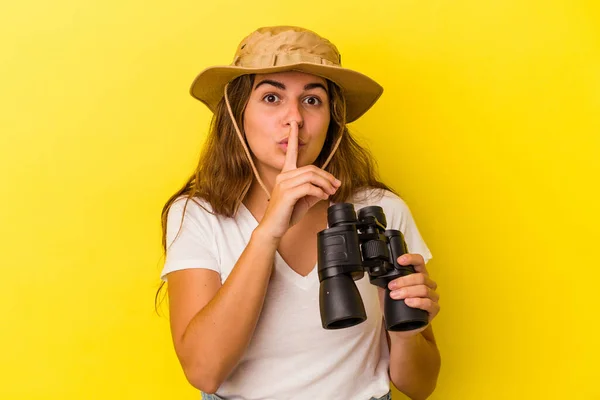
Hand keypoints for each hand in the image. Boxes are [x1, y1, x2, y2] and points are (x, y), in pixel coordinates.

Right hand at [258, 121, 340, 239]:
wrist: (272, 228)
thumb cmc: (285, 215)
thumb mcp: (303, 201)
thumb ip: (313, 192)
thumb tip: (326, 189)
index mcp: (285, 175)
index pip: (290, 152)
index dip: (292, 137)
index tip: (294, 124)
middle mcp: (283, 176)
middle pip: (311, 168)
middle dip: (327, 176)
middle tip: (336, 186)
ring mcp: (284, 184)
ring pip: (311, 176)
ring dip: (325, 184)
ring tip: (331, 192)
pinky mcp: (287, 193)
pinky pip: (309, 187)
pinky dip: (320, 191)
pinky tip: (323, 197)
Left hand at [378, 253, 439, 336]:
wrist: (400, 327)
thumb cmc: (396, 308)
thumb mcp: (387, 292)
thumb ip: (384, 281)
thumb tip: (375, 272)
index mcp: (418, 276)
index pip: (419, 262)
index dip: (411, 258)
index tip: (399, 261)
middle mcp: (428, 284)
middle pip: (421, 277)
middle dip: (404, 281)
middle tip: (392, 286)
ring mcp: (432, 297)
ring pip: (424, 289)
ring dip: (408, 291)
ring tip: (396, 296)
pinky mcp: (434, 310)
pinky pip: (429, 303)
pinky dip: (417, 302)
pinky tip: (408, 302)